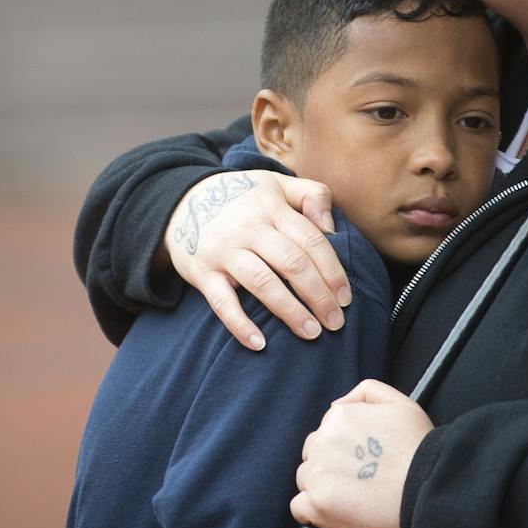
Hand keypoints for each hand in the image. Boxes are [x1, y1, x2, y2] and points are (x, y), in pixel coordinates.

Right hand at [166, 169, 351, 347]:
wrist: (182, 202)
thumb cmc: (243, 198)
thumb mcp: (277, 184)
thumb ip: (312, 195)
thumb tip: (332, 226)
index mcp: (273, 208)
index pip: (311, 241)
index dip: (333, 271)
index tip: (346, 298)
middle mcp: (250, 228)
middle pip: (292, 263)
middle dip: (319, 296)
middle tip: (336, 322)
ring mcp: (224, 251)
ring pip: (262, 283)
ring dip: (290, 311)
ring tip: (311, 333)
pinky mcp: (202, 272)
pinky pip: (221, 302)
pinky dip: (239, 324)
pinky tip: (260, 344)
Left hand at [292, 380, 434, 527]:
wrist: (427, 488)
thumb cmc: (417, 449)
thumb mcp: (399, 403)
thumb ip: (365, 392)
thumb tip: (337, 404)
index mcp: (338, 417)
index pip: (326, 431)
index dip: (345, 446)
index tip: (361, 458)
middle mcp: (322, 443)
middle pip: (313, 454)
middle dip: (331, 465)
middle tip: (359, 477)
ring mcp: (318, 475)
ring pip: (306, 480)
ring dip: (322, 487)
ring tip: (353, 495)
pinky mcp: (318, 505)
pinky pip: (299, 508)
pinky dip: (313, 511)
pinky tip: (336, 511)